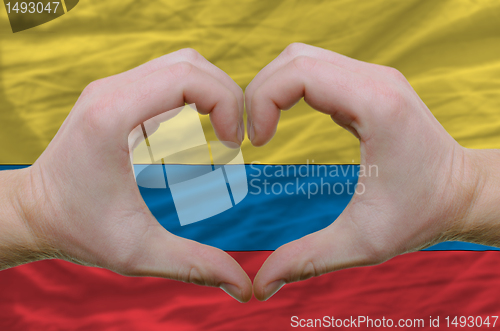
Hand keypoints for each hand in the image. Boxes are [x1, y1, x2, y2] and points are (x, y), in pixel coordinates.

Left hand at [3, 49, 251, 301]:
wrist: (34, 213)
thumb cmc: (78, 229)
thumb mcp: (138, 252)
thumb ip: (194, 265)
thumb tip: (244, 286)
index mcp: (114, 116)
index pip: (188, 77)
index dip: (226, 103)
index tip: (235, 144)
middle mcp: (111, 91)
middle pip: (190, 63)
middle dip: (226, 95)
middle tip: (236, 138)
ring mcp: (112, 88)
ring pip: (180, 64)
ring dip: (212, 92)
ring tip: (223, 132)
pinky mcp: (116, 95)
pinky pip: (167, 76)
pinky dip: (194, 94)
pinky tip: (200, 127)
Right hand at [246, 43, 490, 300]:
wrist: (463, 193)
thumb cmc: (421, 215)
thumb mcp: (362, 243)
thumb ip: (306, 260)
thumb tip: (259, 286)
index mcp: (376, 106)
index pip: (299, 72)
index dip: (261, 101)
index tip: (255, 143)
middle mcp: (376, 80)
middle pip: (294, 58)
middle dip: (259, 92)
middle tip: (251, 135)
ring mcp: (374, 77)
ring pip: (303, 58)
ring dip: (273, 88)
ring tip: (264, 128)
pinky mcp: (370, 84)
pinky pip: (317, 69)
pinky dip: (291, 88)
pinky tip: (285, 120)